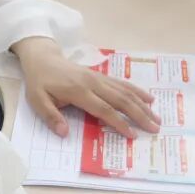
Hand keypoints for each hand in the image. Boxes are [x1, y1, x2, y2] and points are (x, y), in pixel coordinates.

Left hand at [15, 38, 160, 138]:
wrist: (43, 58)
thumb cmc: (40, 82)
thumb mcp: (37, 100)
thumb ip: (51, 116)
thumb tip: (63, 133)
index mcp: (78, 91)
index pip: (104, 109)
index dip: (119, 122)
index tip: (132, 135)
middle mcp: (93, 83)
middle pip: (121, 100)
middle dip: (139, 115)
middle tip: (155, 128)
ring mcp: (99, 78)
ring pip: (125, 91)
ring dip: (142, 104)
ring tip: (157, 117)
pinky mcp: (101, 76)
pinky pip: (122, 83)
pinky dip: (137, 91)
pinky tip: (149, 98)